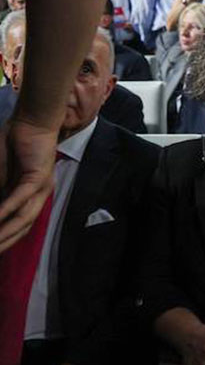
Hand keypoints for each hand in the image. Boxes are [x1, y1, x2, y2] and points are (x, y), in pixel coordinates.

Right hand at [0, 118, 56, 251]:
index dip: (4, 237)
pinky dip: (7, 210)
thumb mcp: (0, 171)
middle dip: (4, 242)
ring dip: (5, 232)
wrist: (31, 122)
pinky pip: (20, 198)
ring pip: (23, 218)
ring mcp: (40, 187)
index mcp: (29, 195)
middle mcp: (38, 195)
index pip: (18, 224)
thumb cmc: (14, 143)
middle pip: (22, 227)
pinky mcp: (38, 177)